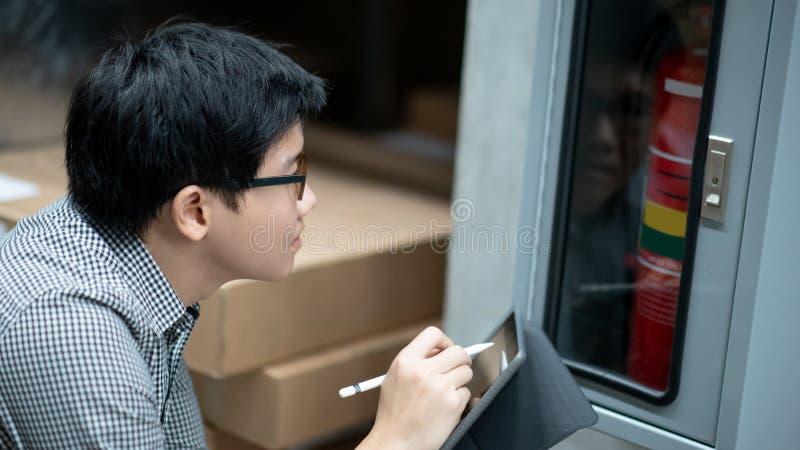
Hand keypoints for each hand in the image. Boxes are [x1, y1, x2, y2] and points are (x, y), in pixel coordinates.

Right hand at [357, 326, 472, 449]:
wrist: (395, 443)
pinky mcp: (452, 403)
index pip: (433, 334)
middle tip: (457, 368)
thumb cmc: (394, 413)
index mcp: (405, 361)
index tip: (446, 349)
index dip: (444, 340)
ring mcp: (439, 387)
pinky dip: (459, 399)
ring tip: (446, 392)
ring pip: (466, 371)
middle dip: (460, 360)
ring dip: (460, 380)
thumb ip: (415, 361)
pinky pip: (466, 392)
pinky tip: (445, 408)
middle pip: (458, 351)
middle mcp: (423, 371)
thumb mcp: (394, 378)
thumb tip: (442, 350)